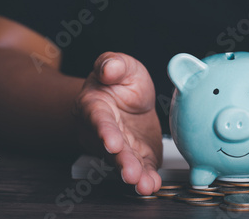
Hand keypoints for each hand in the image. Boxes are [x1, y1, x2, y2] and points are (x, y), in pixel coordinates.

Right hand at [75, 52, 162, 194]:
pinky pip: (141, 168)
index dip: (105, 131)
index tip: (112, 143)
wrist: (129, 98)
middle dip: (121, 161)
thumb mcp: (121, 65)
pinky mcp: (137, 154)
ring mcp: (120, 146)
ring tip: (143, 184)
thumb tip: (109, 68)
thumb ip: (114, 64)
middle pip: (111, 148)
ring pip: (124, 162)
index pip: (99, 119)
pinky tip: (153, 184)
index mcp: (95, 106)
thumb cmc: (120, 81)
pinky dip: (147, 178)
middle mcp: (104, 131)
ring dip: (134, 174)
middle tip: (130, 172)